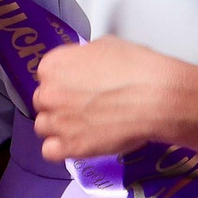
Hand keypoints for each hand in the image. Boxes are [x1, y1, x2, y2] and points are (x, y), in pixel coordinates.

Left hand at [32, 36, 197, 164]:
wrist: (155, 97)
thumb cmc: (136, 68)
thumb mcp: (105, 46)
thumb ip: (83, 59)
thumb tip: (85, 66)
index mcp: (54, 65)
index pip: (46, 76)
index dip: (62, 82)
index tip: (74, 87)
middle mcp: (50, 93)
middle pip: (43, 102)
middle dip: (59, 104)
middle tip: (81, 106)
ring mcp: (58, 122)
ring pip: (44, 127)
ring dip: (58, 127)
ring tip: (81, 126)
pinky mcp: (70, 146)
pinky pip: (50, 151)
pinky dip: (61, 149)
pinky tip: (77, 142)